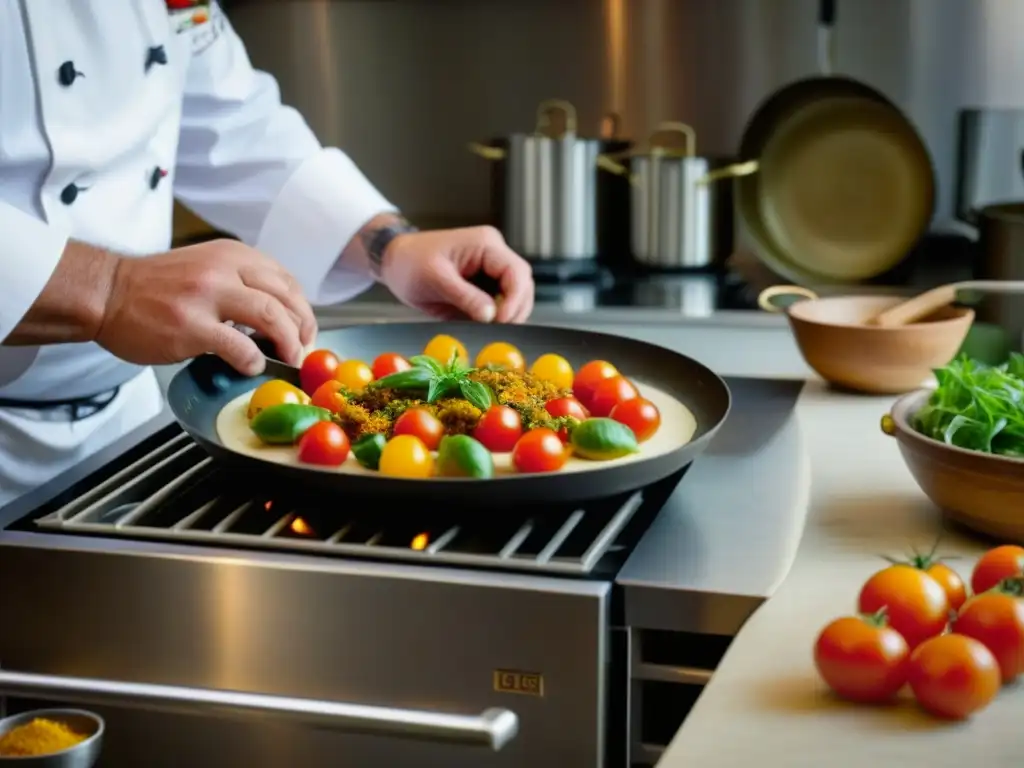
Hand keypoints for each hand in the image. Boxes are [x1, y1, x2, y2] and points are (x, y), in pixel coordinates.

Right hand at [95, 239, 316, 373]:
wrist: (106, 292)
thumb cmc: (154, 287)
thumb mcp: (206, 268)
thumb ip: (241, 284)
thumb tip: (279, 318)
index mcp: (232, 254)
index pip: (285, 280)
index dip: (303, 309)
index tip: (305, 330)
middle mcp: (223, 269)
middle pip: (285, 297)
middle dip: (303, 327)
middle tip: (302, 349)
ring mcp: (207, 295)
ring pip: (270, 315)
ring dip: (288, 342)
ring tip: (288, 359)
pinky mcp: (191, 325)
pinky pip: (239, 345)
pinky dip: (253, 360)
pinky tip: (251, 366)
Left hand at [381, 226, 533, 322]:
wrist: (394, 261)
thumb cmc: (409, 263)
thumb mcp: (435, 280)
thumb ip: (465, 297)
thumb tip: (491, 316)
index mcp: (486, 245)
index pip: (516, 272)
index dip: (515, 300)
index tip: (501, 322)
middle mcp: (494, 255)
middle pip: (522, 285)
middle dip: (515, 310)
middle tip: (498, 331)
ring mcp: (491, 269)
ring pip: (516, 296)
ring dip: (508, 315)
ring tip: (489, 330)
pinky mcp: (485, 284)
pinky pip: (500, 302)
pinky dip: (497, 318)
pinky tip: (484, 327)